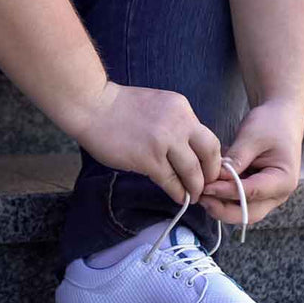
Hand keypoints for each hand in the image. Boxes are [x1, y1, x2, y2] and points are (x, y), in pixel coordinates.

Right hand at [69, 82, 222, 206]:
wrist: (91, 105)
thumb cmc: (118, 107)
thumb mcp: (157, 105)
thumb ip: (175, 123)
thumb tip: (186, 150)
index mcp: (182, 108)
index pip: (208, 138)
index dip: (211, 158)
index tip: (207, 170)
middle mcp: (179, 123)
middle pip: (209, 154)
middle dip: (211, 174)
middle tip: (206, 186)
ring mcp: (164, 141)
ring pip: (192, 171)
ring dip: (195, 188)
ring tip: (192, 196)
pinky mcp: (148, 159)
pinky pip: (170, 181)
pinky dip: (177, 192)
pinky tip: (178, 197)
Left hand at [200, 101, 303, 225]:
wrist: (281, 117)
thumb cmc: (270, 124)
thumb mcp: (252, 137)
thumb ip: (236, 159)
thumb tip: (218, 178)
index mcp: (284, 180)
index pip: (252, 192)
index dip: (227, 192)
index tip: (206, 187)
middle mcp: (278, 194)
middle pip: (248, 213)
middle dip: (223, 209)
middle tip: (200, 198)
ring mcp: (268, 195)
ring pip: (242, 211)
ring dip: (221, 206)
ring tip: (200, 194)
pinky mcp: (257, 192)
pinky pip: (238, 202)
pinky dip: (223, 198)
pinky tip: (207, 187)